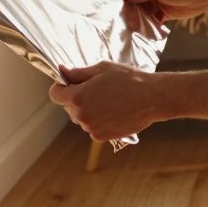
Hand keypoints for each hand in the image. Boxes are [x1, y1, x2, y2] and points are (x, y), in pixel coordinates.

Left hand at [48, 62, 165, 141]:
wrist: (152, 98)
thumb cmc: (128, 79)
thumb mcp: (101, 69)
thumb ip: (78, 73)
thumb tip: (62, 71)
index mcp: (77, 97)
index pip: (55, 94)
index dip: (62, 87)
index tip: (72, 84)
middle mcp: (80, 115)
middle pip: (68, 106)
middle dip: (77, 98)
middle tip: (98, 89)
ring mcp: (90, 128)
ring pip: (81, 118)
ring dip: (88, 110)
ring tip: (109, 100)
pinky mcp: (101, 137)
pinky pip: (92, 127)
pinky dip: (98, 121)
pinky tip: (114, 111)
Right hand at [118, 0, 207, 22]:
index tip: (117, 10)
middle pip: (133, 2)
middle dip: (130, 12)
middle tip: (125, 23)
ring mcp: (154, 1)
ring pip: (140, 12)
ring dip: (138, 20)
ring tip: (133, 29)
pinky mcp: (160, 12)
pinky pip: (150, 19)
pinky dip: (148, 25)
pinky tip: (145, 31)